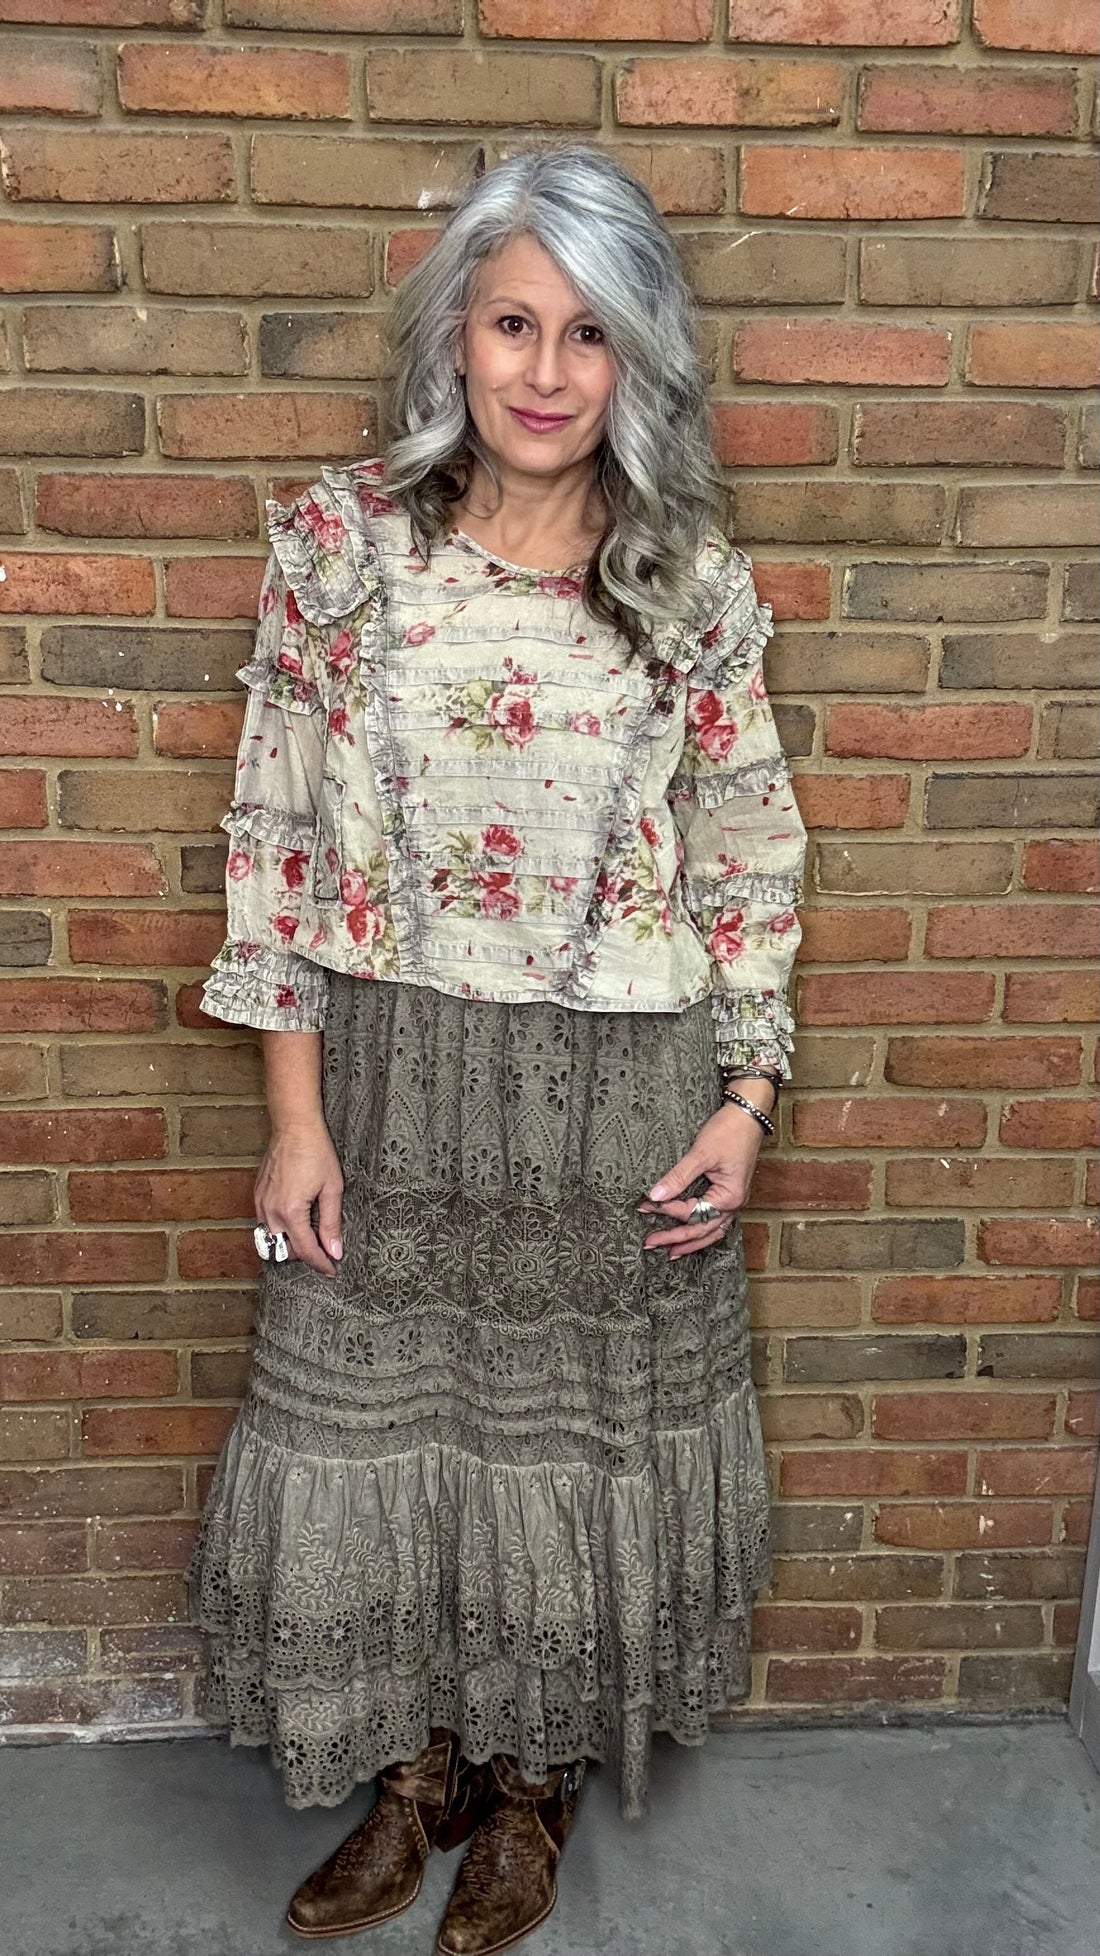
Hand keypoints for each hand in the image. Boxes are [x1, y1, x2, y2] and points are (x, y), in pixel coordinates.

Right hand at [254, 1121, 343, 1277]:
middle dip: (304, 1255)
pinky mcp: (258, 1195)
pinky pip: (266, 1223)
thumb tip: (334, 1250)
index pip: (306, 1250)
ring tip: (311, 1237)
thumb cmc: (316, 1153)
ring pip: (272, 1239)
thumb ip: (331, 1223)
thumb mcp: (332, 1189)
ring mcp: (261, 1203)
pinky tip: (297, 1221)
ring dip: (290, 1244)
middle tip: (325, 1251)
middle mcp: (270, 1211)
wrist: (294, 1127)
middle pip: (285, 1250)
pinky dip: (280, 1229)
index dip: (321, 1264)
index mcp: (290, 1212)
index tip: (332, 1270)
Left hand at [636, 1100, 766, 1259]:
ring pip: (711, 1231)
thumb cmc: (729, 1132)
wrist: (748, 1115)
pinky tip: (691, 1236)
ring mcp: (734, 1201)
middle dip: (676, 1238)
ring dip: (691, 1242)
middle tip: (650, 1243)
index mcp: (729, 1197)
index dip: (667, 1210)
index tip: (645, 1206)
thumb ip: (678, 1177)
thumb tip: (654, 1196)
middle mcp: (734, 1204)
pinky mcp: (729, 1193)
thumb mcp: (700, 1154)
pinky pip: (716, 1220)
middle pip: (702, 1230)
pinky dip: (702, 1230)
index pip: (692, 1212)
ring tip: (671, 1252)